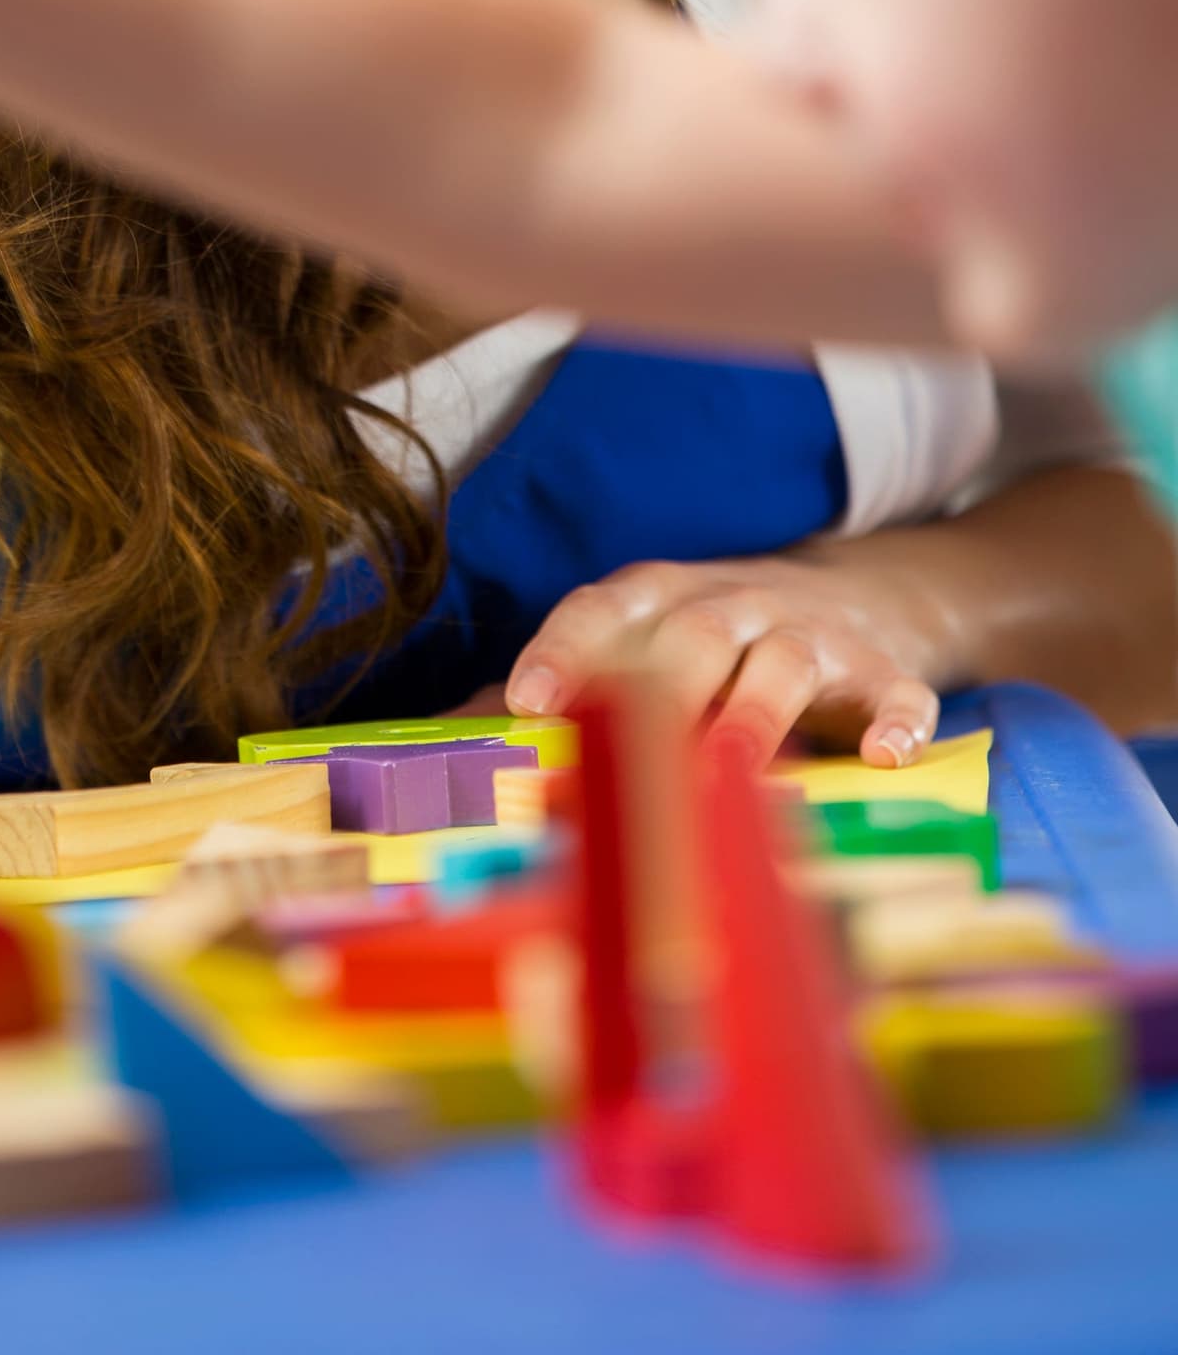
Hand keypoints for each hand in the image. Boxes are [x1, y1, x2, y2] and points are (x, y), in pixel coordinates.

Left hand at [502, 549, 946, 767]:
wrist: (865, 592)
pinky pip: (896, 694)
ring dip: (757, 710)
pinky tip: (884, 757)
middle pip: (694, 633)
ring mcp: (814, 638)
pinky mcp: (883, 673)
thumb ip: (571, 682)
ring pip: (785, 662)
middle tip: (628, 745)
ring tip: (733, 762)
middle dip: (660, 687)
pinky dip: (895, 722)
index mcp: (667, 596)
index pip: (605, 608)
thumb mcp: (652, 638)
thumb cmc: (725, 636)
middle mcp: (738, 605)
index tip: (527, 702)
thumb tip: (457, 727)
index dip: (565, 649)